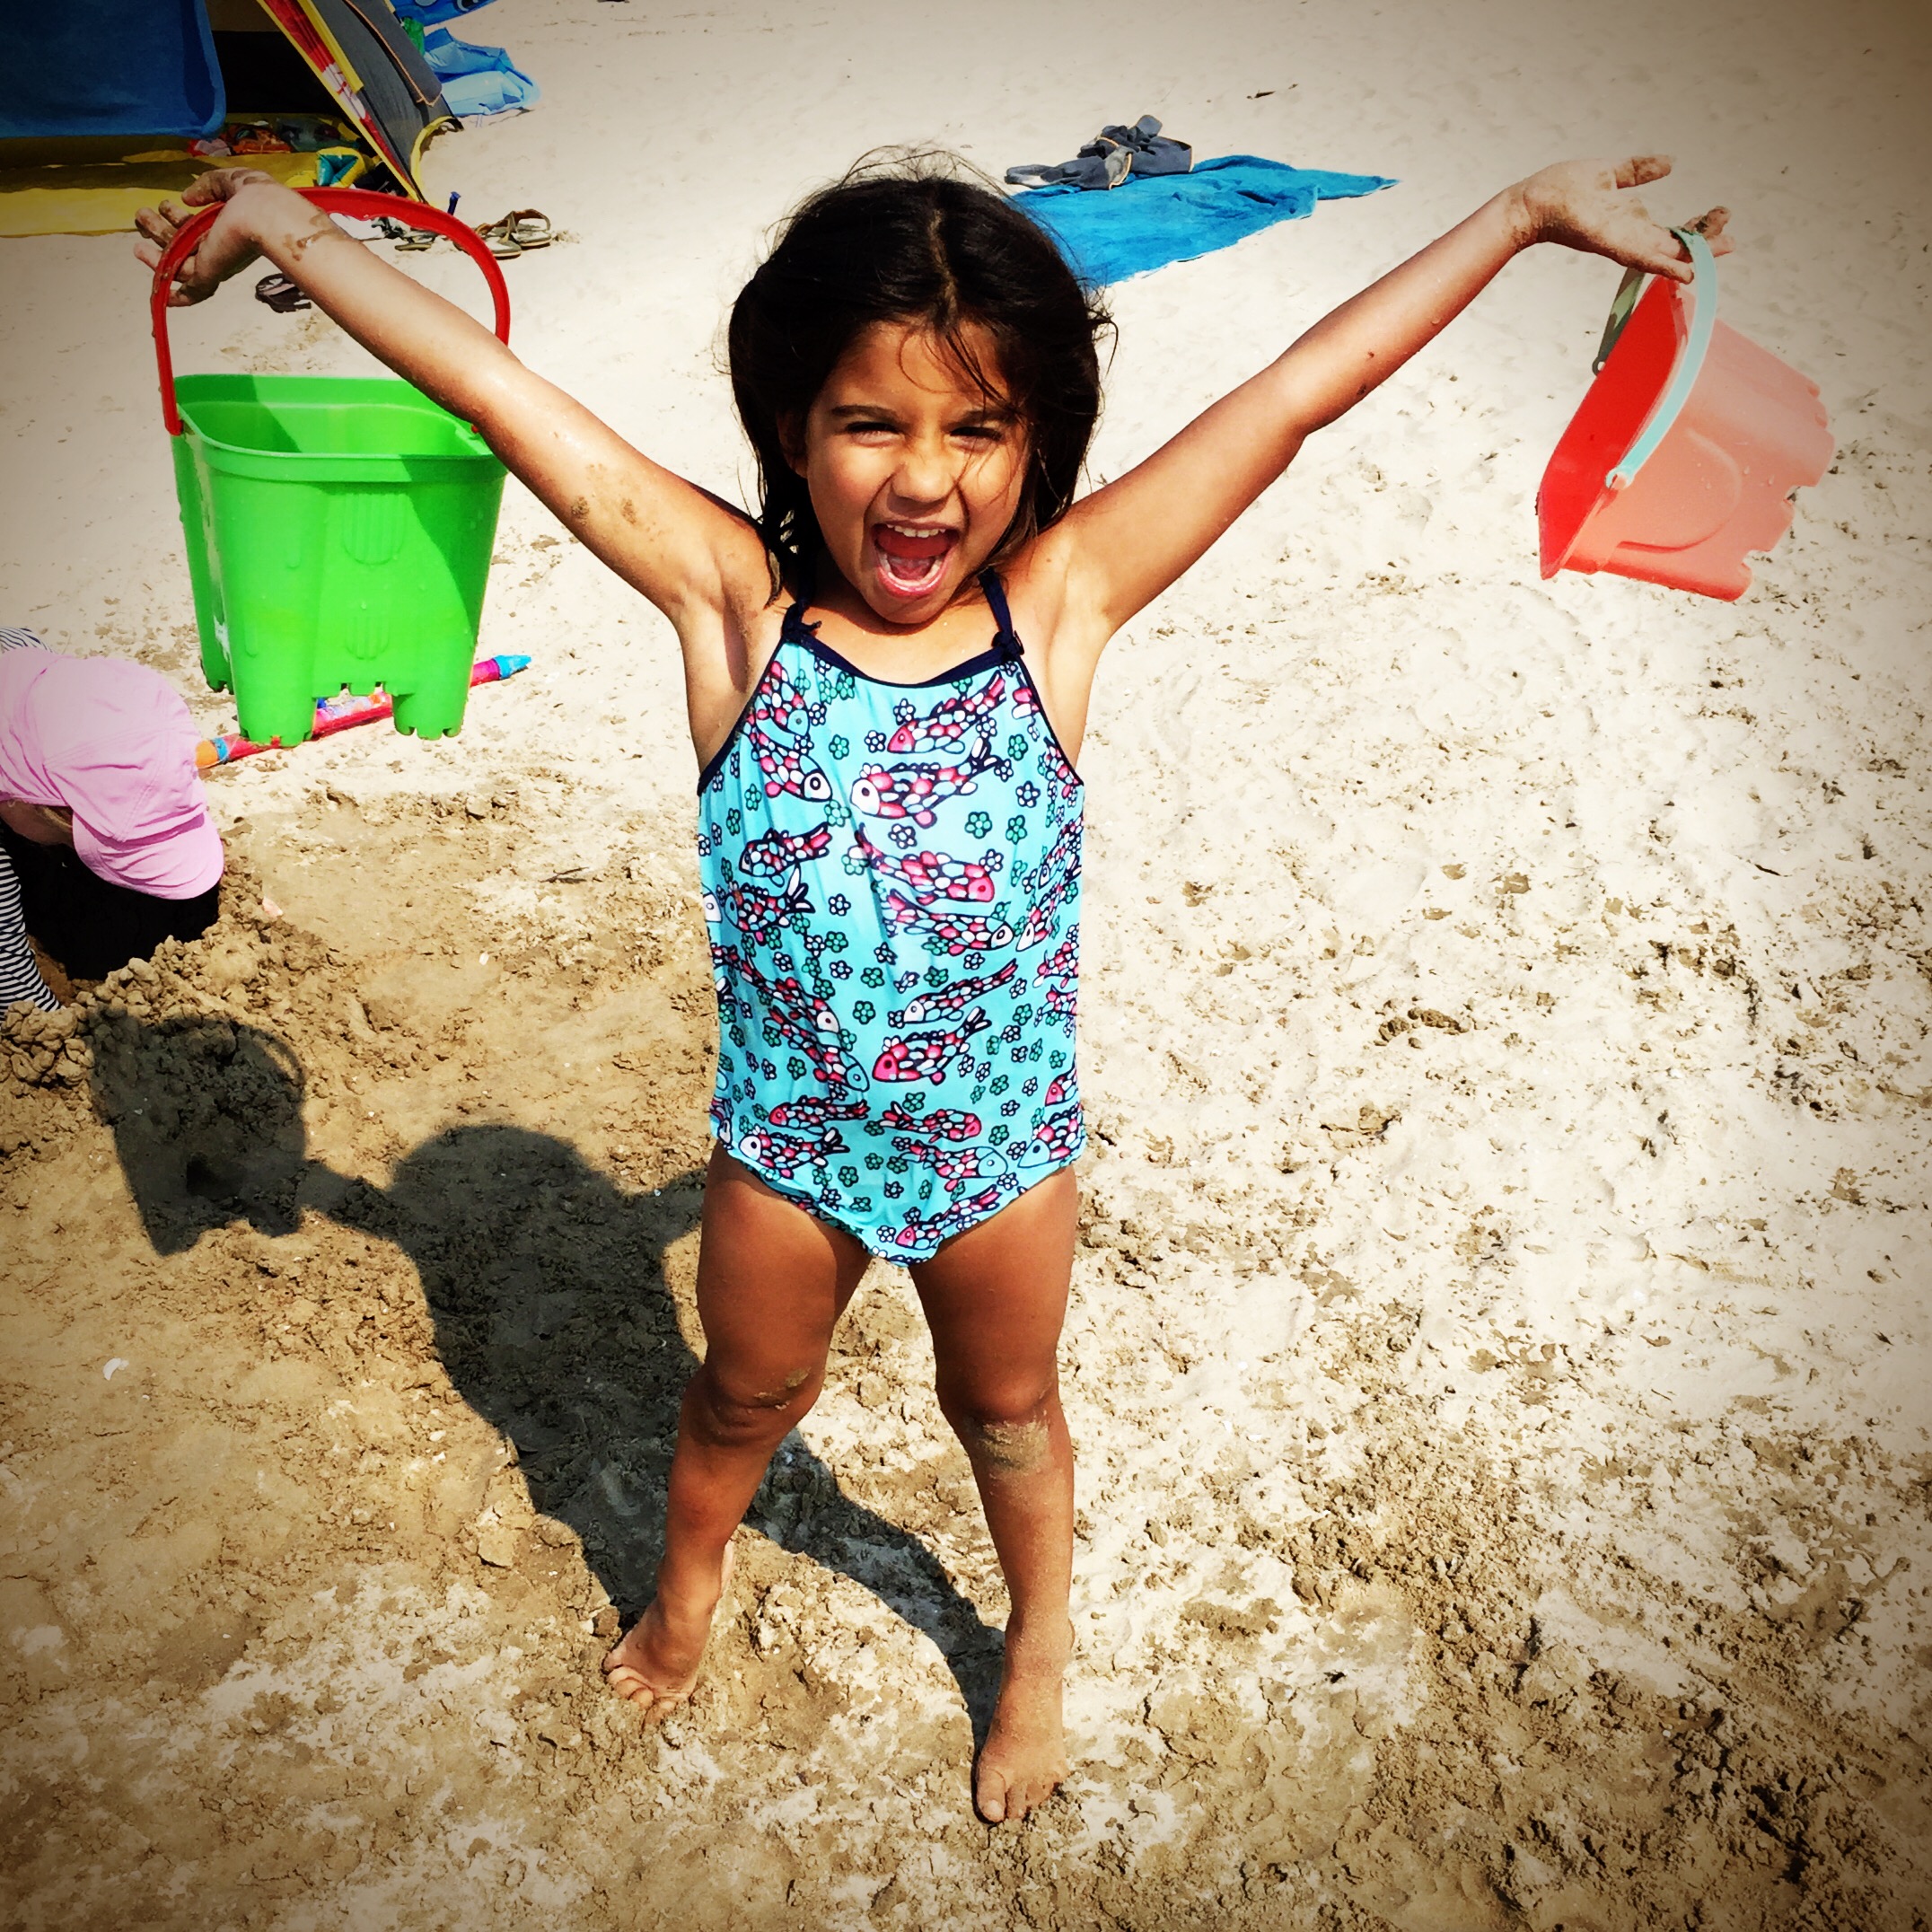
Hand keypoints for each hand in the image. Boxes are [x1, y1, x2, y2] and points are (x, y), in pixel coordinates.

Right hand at [133, 167, 279, 305]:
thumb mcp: (229, 182)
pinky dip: (176, 297)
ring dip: (155, 249)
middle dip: (158, 229)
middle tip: (142, 214)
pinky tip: (161, 294)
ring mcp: (215, 262)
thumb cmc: (256, 197)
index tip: (164, 204)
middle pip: (182, 246)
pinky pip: (192, 293)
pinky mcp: (210, 274)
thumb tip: (187, 197)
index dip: (176, 218)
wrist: (265, 216)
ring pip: (179, 264)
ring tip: (139, 225)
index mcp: (227, 227)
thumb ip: (207, 186)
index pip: (197, 229)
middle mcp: (221, 248)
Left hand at [1510, 156, 1731, 281]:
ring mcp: (1621, 242)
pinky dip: (1665, 266)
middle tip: (1735, 239)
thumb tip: (1670, 163)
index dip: (1699, 225)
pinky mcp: (1610, 244)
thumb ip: (1639, 170)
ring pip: (1666, 254)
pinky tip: (1687, 272)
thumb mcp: (1610, 172)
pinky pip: (1643, 258)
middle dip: (1706, 243)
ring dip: (1696, 253)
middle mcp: (1630, 237)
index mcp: (1632, 221)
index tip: (1722, 213)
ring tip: (1725, 250)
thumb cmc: (1562, 189)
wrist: (1532, 200)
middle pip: (1675, 246)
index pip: (1673, 230)